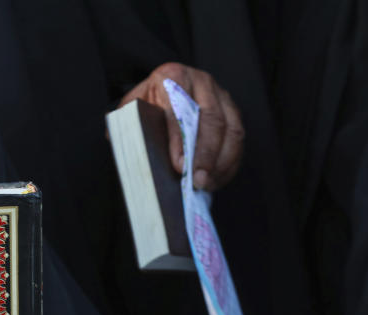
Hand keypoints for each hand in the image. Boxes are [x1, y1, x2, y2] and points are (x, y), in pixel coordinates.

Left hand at [119, 62, 244, 190]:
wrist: (163, 89)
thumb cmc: (146, 103)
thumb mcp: (131, 110)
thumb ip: (129, 126)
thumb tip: (131, 151)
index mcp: (172, 77)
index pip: (179, 109)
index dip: (179, 139)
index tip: (178, 165)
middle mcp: (201, 81)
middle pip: (211, 119)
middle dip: (205, 154)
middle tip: (196, 180)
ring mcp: (220, 95)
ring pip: (230, 128)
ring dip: (220, 161)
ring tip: (206, 183)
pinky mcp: (232, 110)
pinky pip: (238, 138)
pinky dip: (230, 162)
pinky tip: (217, 178)